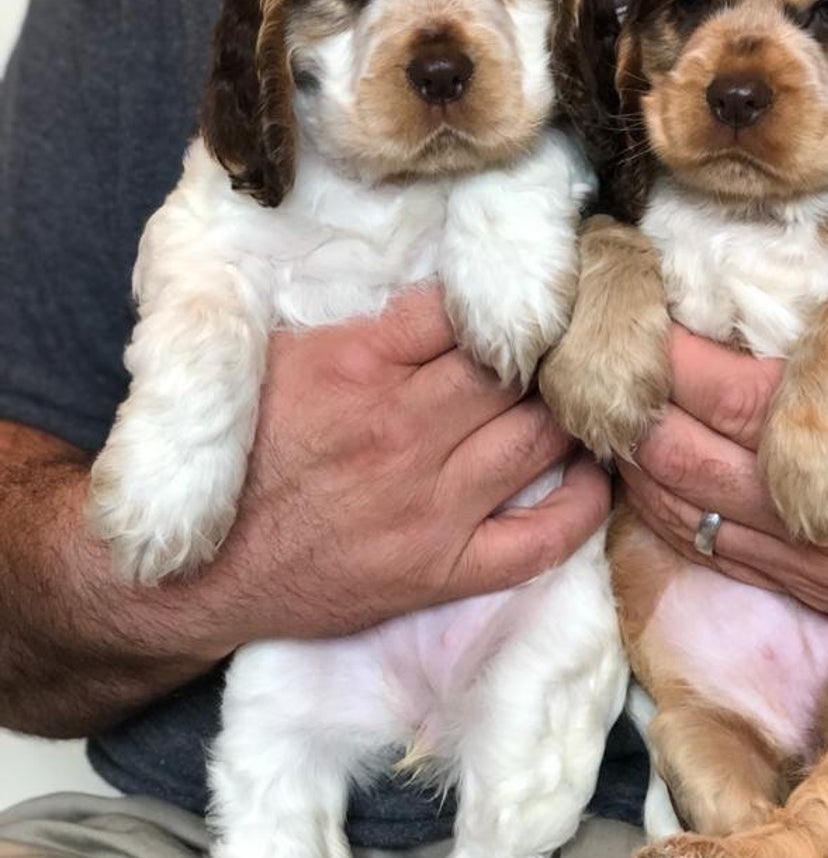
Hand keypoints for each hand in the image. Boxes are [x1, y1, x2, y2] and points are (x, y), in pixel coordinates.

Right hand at [202, 283, 609, 647]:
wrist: (201, 575)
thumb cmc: (242, 458)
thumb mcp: (277, 361)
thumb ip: (360, 324)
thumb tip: (443, 282)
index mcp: (359, 367)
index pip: (466, 309)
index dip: (511, 292)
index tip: (536, 286)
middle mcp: (403, 432)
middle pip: (517, 369)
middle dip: (553, 346)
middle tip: (577, 336)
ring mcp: (430, 507)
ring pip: (540, 438)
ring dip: (571, 410)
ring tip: (586, 392)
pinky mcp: (442, 571)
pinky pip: (542, 539)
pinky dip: (583, 503)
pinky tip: (595, 472)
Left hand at [618, 259, 827, 707]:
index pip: (732, 392)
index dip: (670, 348)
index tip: (641, 295)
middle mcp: (821, 511)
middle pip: (681, 447)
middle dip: (629, 388)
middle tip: (598, 336)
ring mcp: (805, 559)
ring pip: (676, 503)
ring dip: (629, 447)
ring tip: (603, 390)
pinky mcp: (805, 591)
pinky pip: (701, 549)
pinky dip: (656, 504)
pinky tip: (638, 465)